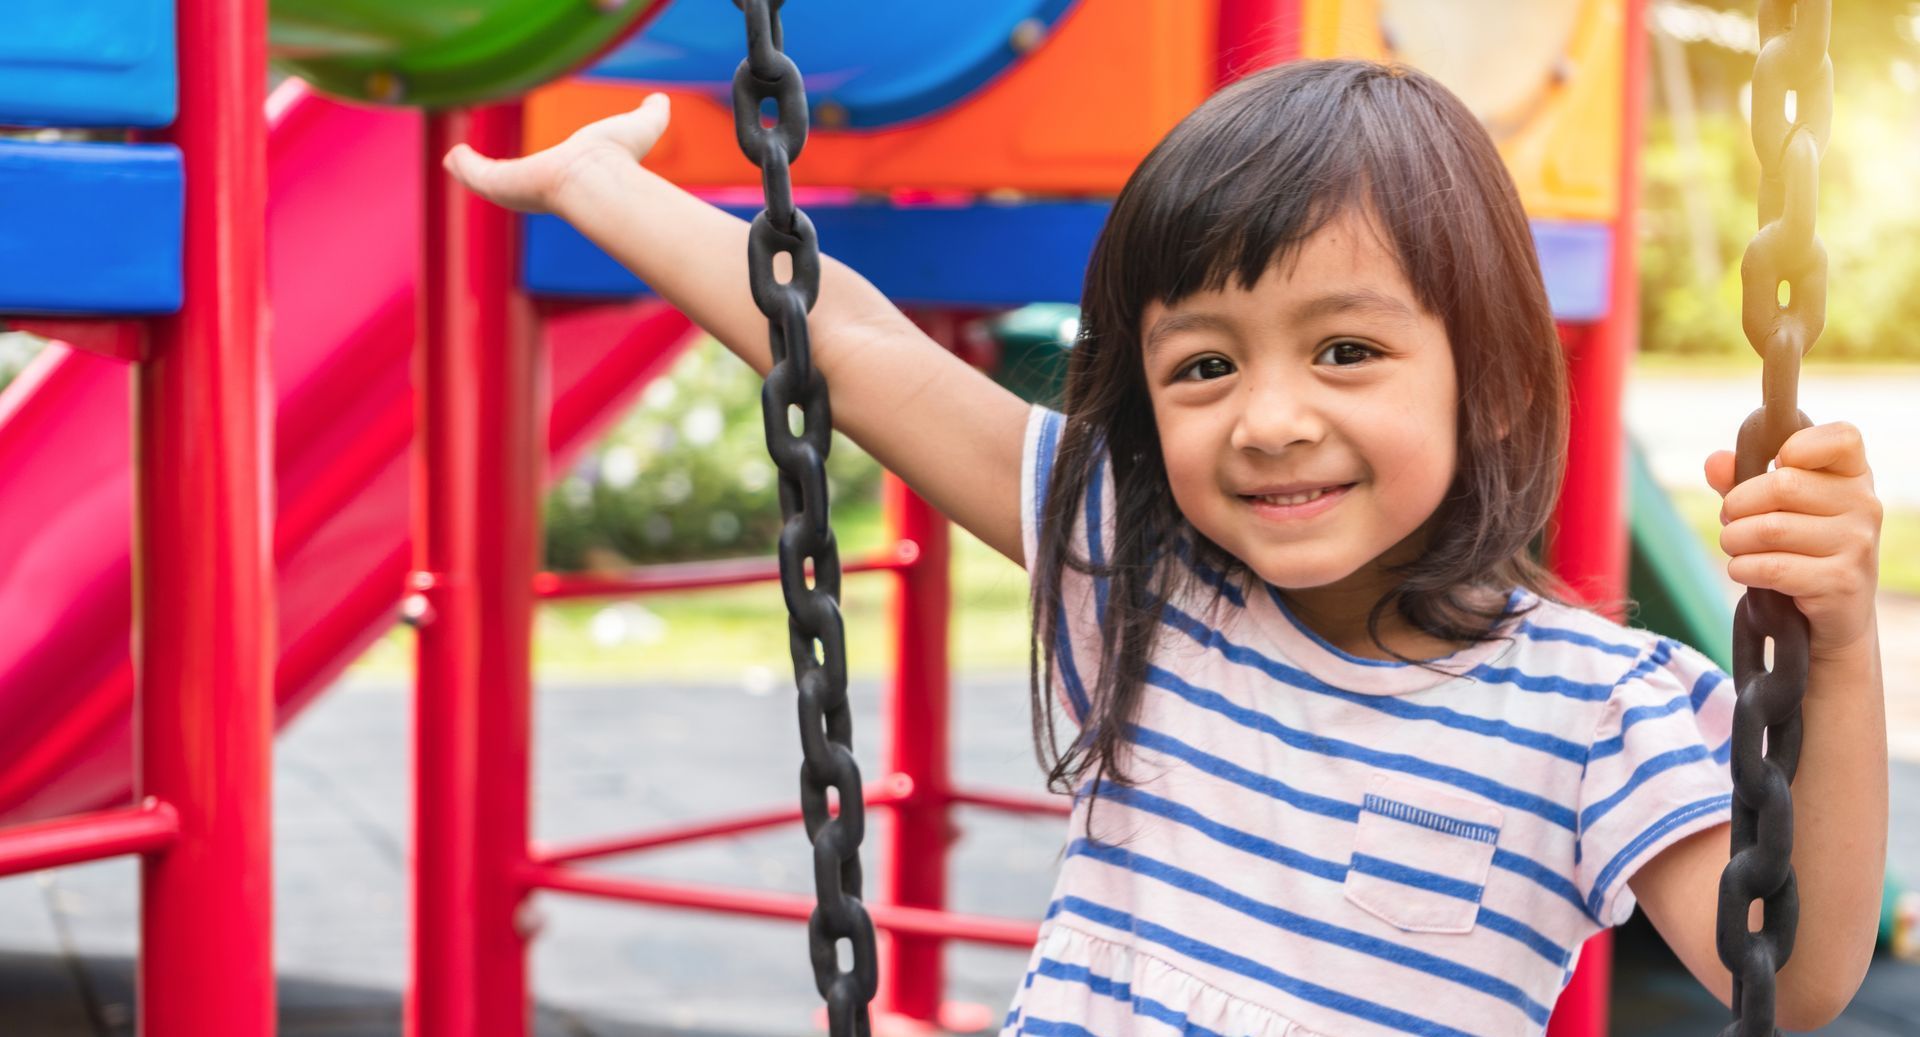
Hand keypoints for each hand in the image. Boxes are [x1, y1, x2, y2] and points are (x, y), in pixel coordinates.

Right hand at [442, 92, 670, 213]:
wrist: (597, 180)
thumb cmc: (619, 158)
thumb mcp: (639, 126)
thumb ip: (652, 113)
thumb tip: (661, 100)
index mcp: (565, 177)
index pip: (547, 176)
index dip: (537, 171)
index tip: (532, 165)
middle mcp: (539, 190)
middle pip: (510, 185)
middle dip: (493, 176)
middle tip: (477, 164)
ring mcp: (516, 191)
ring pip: (487, 182)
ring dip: (470, 171)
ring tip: (455, 159)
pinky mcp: (498, 186)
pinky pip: (473, 175)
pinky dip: (463, 166)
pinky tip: (452, 156)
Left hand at [1706, 421, 1881, 661]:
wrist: (1834, 613)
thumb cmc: (1800, 547)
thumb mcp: (1775, 506)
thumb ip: (1742, 478)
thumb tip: (1716, 462)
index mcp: (1853, 475)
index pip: (1841, 438)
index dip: (1797, 445)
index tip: (1775, 464)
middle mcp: (1865, 504)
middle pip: (1783, 485)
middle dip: (1737, 504)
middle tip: (1731, 519)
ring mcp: (1857, 544)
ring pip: (1769, 529)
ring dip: (1734, 539)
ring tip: (1735, 545)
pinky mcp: (1841, 581)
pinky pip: (1772, 567)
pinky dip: (1742, 568)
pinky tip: (1743, 570)